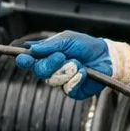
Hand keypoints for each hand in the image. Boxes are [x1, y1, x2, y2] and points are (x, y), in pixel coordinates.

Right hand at [15, 30, 129, 99]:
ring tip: (79, 63)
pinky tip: (84, 72)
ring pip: (53, 80)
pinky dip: (77, 78)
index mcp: (46, 56)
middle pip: (39, 71)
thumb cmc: (86, 46)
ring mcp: (61, 81)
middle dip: (50, 63)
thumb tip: (31, 49)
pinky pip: (68, 87)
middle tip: (62, 56)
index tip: (23, 58)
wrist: (106, 57)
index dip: (24, 60)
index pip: (29, 60)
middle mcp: (51, 70)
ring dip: (67, 69)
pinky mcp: (72, 91)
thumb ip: (49, 45)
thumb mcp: (67, 39)